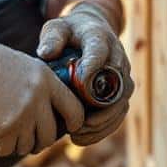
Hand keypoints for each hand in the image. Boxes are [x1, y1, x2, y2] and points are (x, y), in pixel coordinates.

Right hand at [0, 30, 83, 156]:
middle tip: (29, 136)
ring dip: (19, 144)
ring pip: (28, 146)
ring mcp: (20, 116)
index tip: (66, 127)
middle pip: (50, 136)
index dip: (73, 123)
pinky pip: (7, 150)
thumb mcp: (24, 66)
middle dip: (41, 140)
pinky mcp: (1, 129)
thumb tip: (54, 112)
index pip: (75, 111)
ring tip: (7, 131)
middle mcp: (37, 100)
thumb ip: (41, 87)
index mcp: (46, 80)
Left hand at [36, 4, 133, 145]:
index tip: (79, 83)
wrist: (90, 32)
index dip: (92, 67)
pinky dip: (102, 130)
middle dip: (100, 108)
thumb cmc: (69, 32)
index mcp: (100, 39)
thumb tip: (45, 53)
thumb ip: (52, 37)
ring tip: (77, 135)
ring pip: (120, 105)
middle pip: (116, 87)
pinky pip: (117, 115)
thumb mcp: (57, 28)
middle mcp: (117, 59)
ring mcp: (120, 78)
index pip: (100, 52)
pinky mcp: (119, 93)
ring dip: (101, 124)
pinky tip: (81, 138)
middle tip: (78, 123)